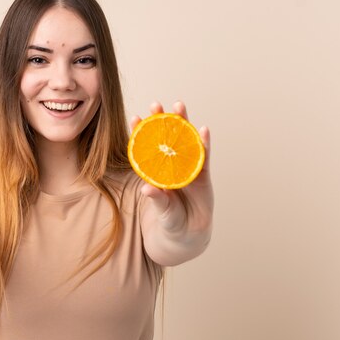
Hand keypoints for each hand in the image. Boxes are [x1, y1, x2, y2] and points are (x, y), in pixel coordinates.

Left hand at [130, 101, 212, 234]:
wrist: (188, 234)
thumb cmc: (169, 221)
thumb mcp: (162, 211)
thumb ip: (157, 200)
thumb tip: (147, 189)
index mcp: (157, 172)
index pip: (147, 149)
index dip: (141, 133)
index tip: (135, 117)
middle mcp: (172, 166)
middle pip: (167, 139)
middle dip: (163, 121)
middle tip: (156, 104)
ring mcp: (188, 168)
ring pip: (185, 142)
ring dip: (183, 124)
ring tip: (179, 106)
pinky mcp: (203, 174)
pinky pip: (204, 157)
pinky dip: (204, 143)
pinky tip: (203, 129)